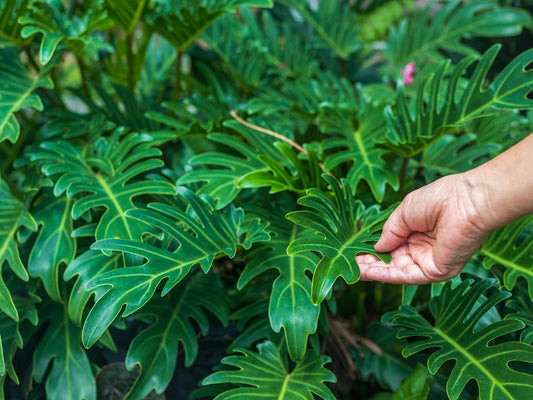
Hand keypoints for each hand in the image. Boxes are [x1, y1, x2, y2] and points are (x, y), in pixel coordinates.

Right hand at [356, 174, 490, 284]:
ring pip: (396, 270)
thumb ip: (389, 232)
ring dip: (373, 271)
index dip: (373, 248)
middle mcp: (423, 248)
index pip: (391, 245)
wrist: (467, 201)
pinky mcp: (436, 271)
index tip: (354, 251)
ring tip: (352, 269)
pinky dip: (385, 275)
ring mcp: (429, 261)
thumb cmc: (440, 199)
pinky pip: (406, 276)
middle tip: (348, 263)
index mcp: (418, 231)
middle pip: (391, 260)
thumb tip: (375, 247)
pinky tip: (367, 272)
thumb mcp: (404, 212)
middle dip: (370, 262)